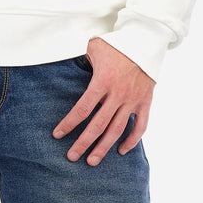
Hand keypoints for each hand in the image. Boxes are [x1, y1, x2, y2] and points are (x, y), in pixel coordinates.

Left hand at [52, 38, 154, 165]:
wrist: (145, 41)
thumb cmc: (116, 43)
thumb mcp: (94, 46)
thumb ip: (79, 57)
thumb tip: (62, 60)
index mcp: (102, 81)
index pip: (83, 108)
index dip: (69, 123)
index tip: (57, 134)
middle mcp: (118, 94)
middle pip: (98, 125)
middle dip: (83, 143)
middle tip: (71, 157)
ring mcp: (133, 100)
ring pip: (117, 130)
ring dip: (104, 148)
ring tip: (92, 161)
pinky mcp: (145, 102)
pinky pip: (140, 127)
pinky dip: (132, 141)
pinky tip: (121, 150)